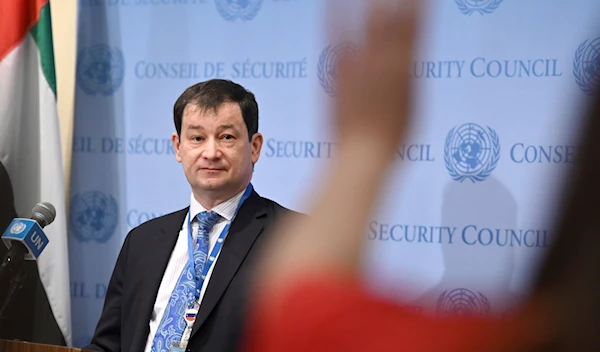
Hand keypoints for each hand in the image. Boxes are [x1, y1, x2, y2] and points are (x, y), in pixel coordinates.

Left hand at [334, 0, 420, 157]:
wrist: (362, 152)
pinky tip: (332, 2)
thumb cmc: (391, 137)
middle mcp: (384, 59)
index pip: (415, 25)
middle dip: (394, 0)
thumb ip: (408, 78)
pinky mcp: (338, 71)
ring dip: (369, 2)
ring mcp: (359, 63)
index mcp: (406, 67)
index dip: (417, 5)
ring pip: (365, 21)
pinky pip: (335, 38)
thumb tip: (406, 63)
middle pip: (390, 17)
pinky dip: (335, 16)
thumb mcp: (412, 105)